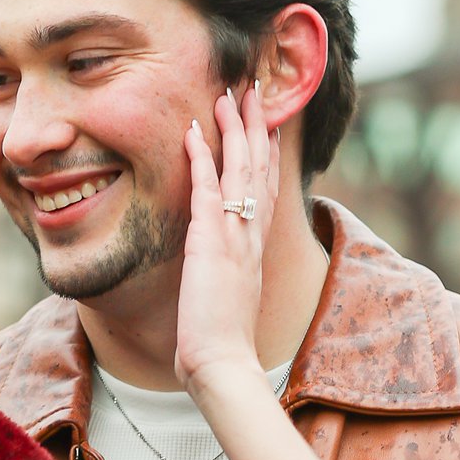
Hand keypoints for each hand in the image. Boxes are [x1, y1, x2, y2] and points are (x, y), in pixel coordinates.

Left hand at [175, 84, 279, 398]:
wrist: (223, 366)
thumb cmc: (221, 345)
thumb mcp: (226, 300)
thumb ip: (226, 279)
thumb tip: (220, 276)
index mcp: (255, 249)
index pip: (264, 190)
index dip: (266, 154)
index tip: (265, 124)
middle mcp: (251, 236)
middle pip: (260, 170)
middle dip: (257, 129)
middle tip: (254, 93)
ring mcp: (234, 237)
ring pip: (240, 171)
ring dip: (234, 130)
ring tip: (229, 96)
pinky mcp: (211, 244)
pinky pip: (207, 190)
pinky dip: (201, 158)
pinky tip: (193, 131)